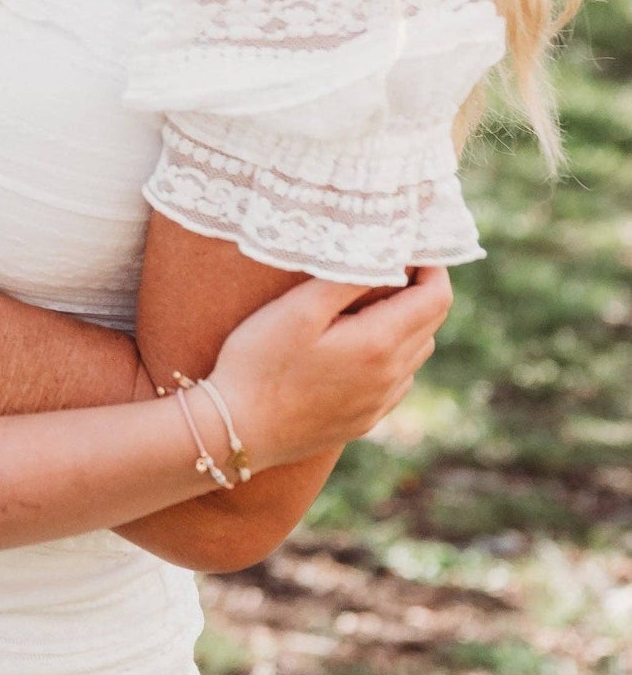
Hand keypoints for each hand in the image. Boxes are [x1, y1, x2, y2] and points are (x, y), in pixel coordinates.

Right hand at [208, 266, 451, 472]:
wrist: (239, 430)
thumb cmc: (261, 361)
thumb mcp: (298, 309)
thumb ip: (346, 279)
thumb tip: (386, 257)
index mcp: (380, 344)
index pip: (436, 298)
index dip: (431, 267)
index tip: (408, 245)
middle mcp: (391, 376)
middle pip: (431, 323)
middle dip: (419, 288)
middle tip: (388, 261)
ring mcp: (380, 402)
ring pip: (417, 352)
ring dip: (407, 320)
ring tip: (370, 298)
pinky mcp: (365, 419)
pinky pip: (398, 379)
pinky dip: (392, 352)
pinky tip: (357, 343)